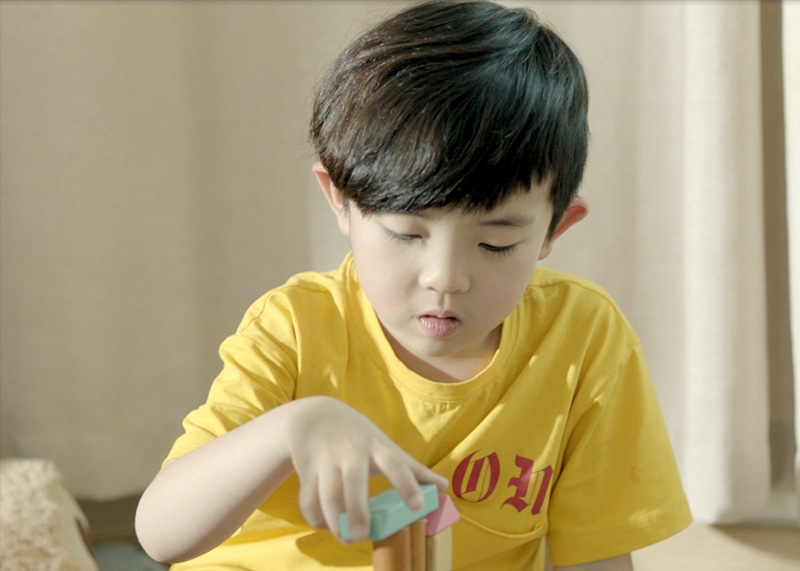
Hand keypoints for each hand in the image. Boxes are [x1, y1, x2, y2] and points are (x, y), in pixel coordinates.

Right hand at [282, 396, 447, 542]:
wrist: (314, 416)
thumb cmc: (358, 435)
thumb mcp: (385, 445)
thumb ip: (413, 469)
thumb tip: (445, 487)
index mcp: (376, 446)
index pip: (395, 463)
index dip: (407, 484)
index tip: (419, 506)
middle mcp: (351, 452)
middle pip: (353, 481)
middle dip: (357, 509)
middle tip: (362, 535)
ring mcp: (326, 460)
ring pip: (326, 493)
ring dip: (334, 519)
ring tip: (347, 539)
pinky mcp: (307, 469)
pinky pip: (308, 498)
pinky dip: (315, 516)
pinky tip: (326, 526)